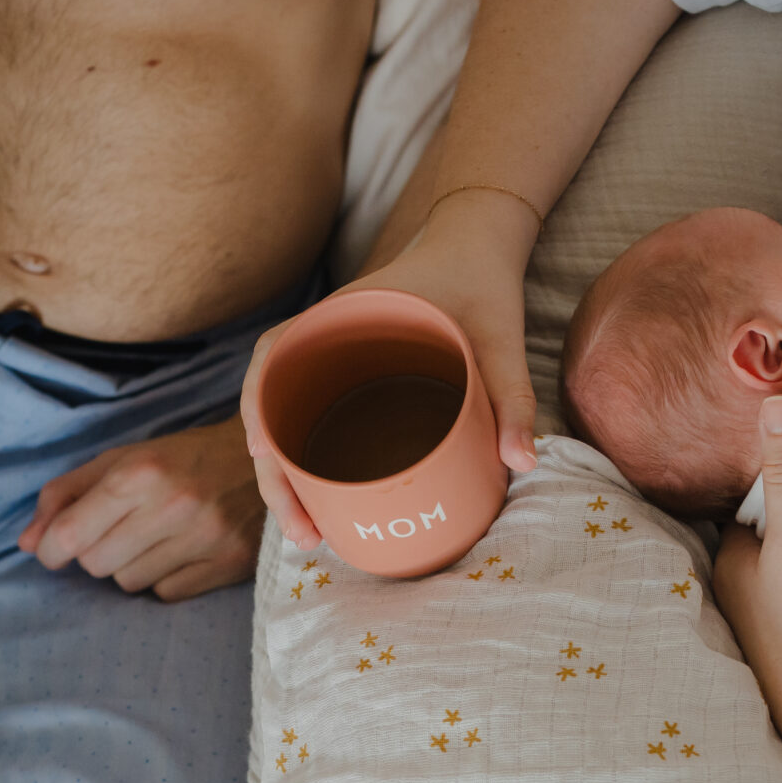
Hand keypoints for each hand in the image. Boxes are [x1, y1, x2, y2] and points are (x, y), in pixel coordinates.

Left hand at [19, 416, 264, 599]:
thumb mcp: (121, 459)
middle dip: (94, 553)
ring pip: (129, 584)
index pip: (70, 535)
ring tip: (152, 539)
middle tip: (115, 533)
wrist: (264, 458)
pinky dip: (163, 578)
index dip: (51, 550)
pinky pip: (167, 593)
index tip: (53, 550)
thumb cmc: (181, 458)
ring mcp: (205, 539)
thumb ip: (67, 495)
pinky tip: (179, 552)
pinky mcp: (229, 564)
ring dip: (129, 566)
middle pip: (96, 565)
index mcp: (138, 473)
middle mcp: (172, 507)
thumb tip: (26, 543)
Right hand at [242, 190, 541, 547]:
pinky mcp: (351, 378)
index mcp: (343, 316)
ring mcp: (335, 361)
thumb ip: (513, 396)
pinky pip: (315, 419)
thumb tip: (523, 463)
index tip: (264, 454)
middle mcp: (326, 340)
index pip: (273, 355)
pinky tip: (321, 502)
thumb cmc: (482, 284)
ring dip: (288, 478)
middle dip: (276, 476)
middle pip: (273, 406)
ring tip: (310, 533)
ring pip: (290, 421)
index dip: (258, 404)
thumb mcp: (501, 339)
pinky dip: (308, 461)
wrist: (480, 247)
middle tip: (305, 534)